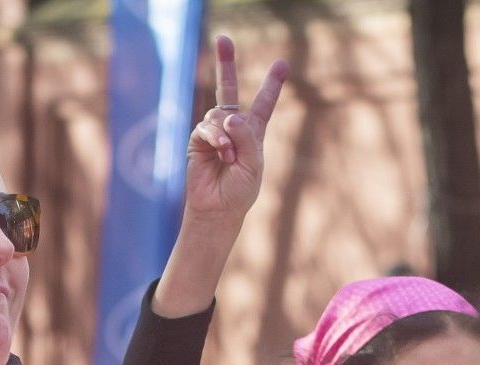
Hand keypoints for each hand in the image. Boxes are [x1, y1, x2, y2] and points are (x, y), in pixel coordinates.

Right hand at [183, 36, 287, 230]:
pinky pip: (206, 127)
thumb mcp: (254, 164)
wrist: (218, 210)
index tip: (281, 63)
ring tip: (230, 158)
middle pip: (227, 88)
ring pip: (219, 114)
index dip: (271, 84)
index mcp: (252, 132)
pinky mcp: (197, 140)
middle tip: (223, 38)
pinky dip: (216, 139)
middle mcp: (231, 127)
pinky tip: (222, 154)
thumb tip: (229, 115)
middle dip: (225, 63)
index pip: (263, 104)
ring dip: (227, 136)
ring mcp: (212, 132)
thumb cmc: (240, 191)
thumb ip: (247, 137)